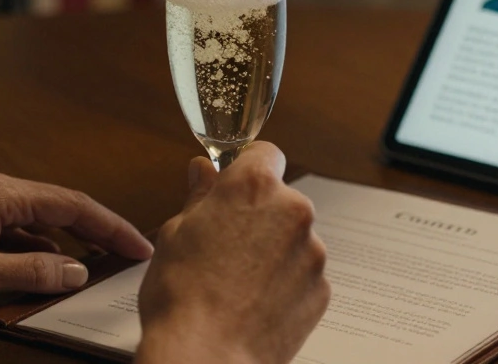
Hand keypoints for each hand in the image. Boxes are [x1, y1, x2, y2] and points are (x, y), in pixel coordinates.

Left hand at [0, 172, 153, 310]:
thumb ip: (30, 272)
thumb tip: (77, 270)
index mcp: (1, 193)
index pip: (72, 205)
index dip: (110, 227)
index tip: (138, 245)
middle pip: (61, 208)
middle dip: (97, 230)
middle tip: (129, 254)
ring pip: (40, 221)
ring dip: (69, 241)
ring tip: (98, 263)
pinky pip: (18, 231)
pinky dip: (40, 249)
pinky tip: (49, 268)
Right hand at [136, 143, 329, 363]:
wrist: (207, 357)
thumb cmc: (183, 298)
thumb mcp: (175, 234)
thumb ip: (199, 197)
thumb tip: (203, 171)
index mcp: (253, 188)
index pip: (264, 153)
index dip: (246, 168)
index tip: (232, 186)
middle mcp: (292, 212)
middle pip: (280, 199)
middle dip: (258, 214)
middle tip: (224, 243)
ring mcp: (312, 252)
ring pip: (292, 238)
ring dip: (272, 250)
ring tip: (236, 281)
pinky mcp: (322, 289)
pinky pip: (302, 273)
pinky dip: (284, 282)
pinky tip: (254, 301)